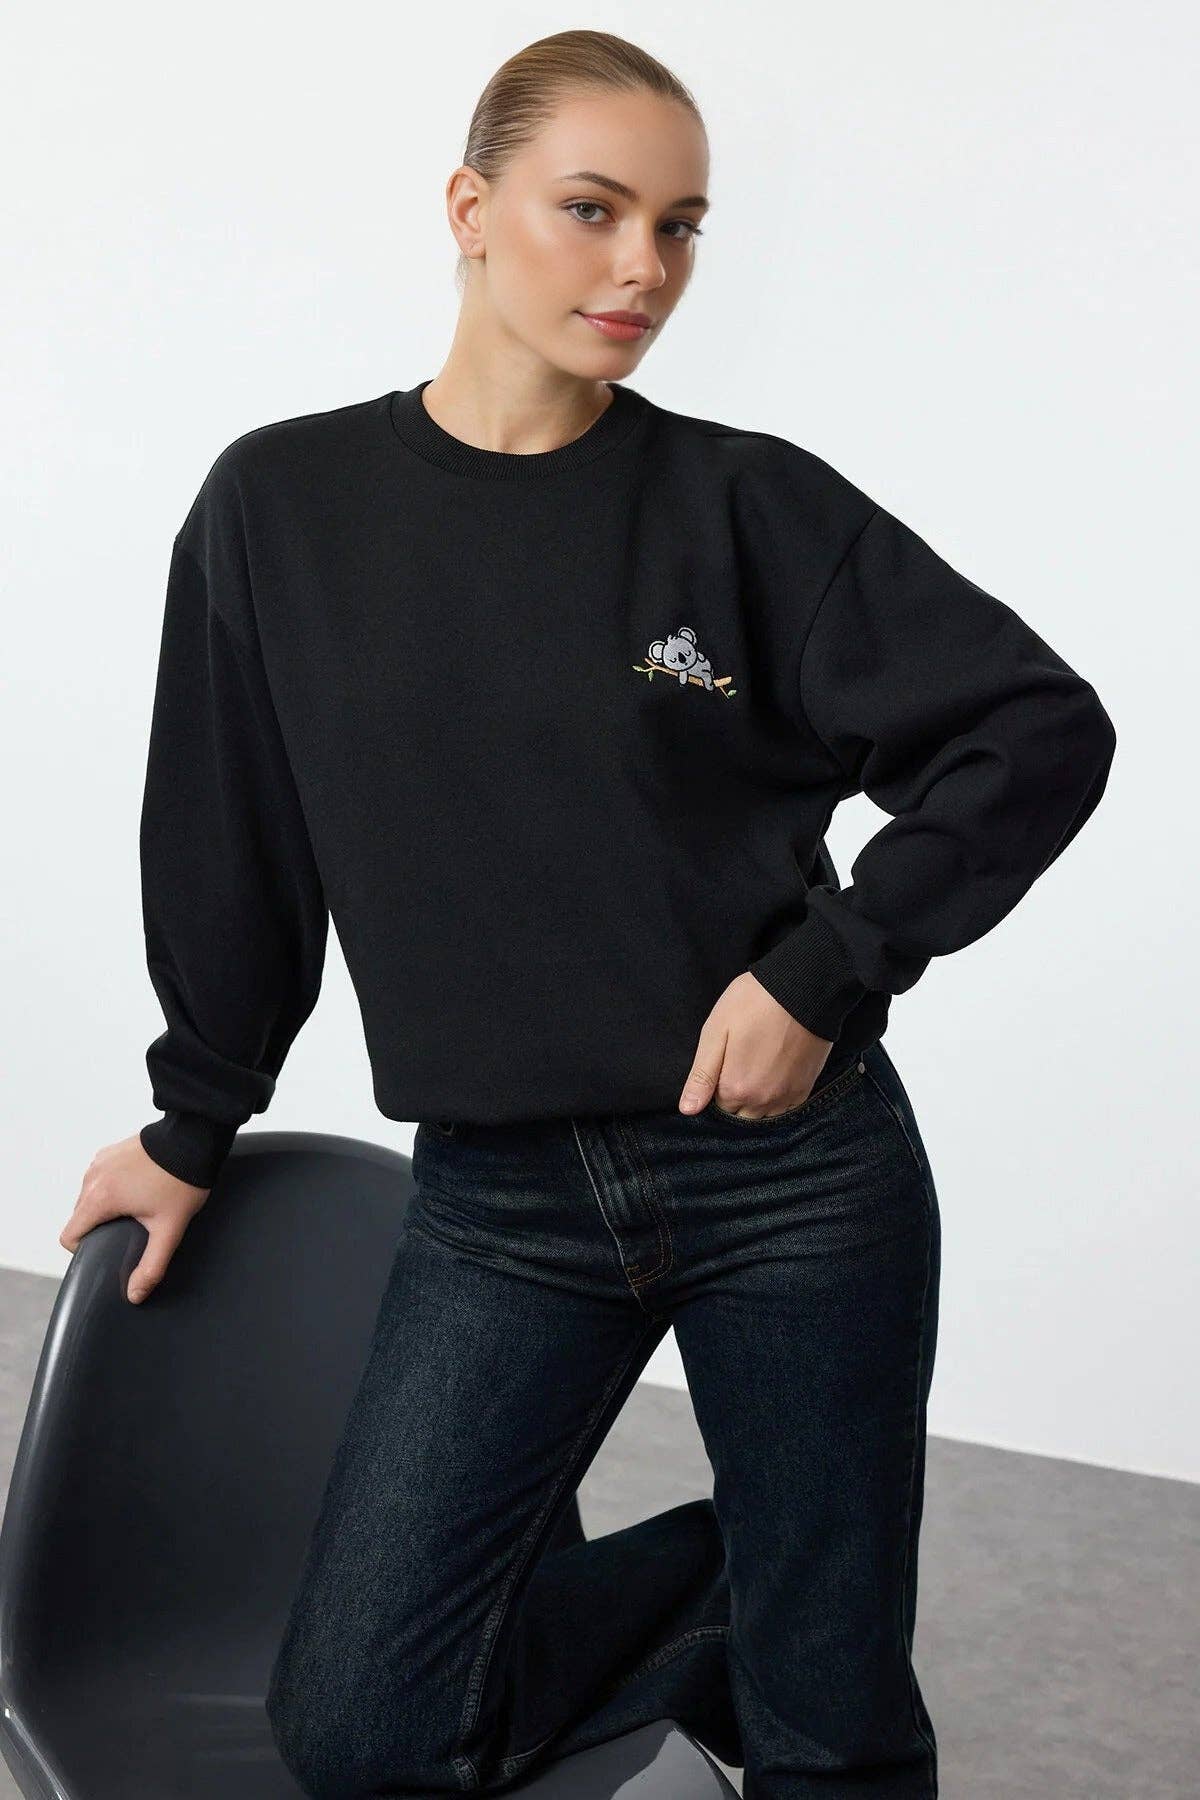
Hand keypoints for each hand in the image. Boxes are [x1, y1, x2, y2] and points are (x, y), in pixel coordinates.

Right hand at [60, 1133, 211, 1303]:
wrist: (193, 1138)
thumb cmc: (182, 1180)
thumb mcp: (169, 1229)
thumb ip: (152, 1265)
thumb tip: (136, 1294)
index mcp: (99, 1198)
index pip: (69, 1235)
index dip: (85, 1249)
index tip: (108, 1247)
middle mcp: (92, 1177)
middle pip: (80, 1216)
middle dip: (101, 1227)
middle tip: (133, 1227)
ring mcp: (100, 1161)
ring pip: (89, 1196)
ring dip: (107, 1205)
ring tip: (140, 1204)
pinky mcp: (110, 1151)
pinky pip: (100, 1177)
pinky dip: (113, 1186)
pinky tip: (140, 1187)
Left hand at [678, 971, 833, 1118]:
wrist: (803, 989)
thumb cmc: (753, 1003)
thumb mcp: (716, 1031)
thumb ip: (701, 1075)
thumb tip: (687, 1110)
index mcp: (735, 1089)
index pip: (717, 1107)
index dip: (717, 1088)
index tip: (723, 1064)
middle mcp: (761, 1101)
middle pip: (740, 1115)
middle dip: (735, 1098)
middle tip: (740, 1063)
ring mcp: (786, 1097)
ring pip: (763, 1116)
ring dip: (756, 1102)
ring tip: (757, 1068)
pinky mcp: (805, 1089)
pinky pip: (786, 1109)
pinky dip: (777, 1099)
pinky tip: (775, 1074)